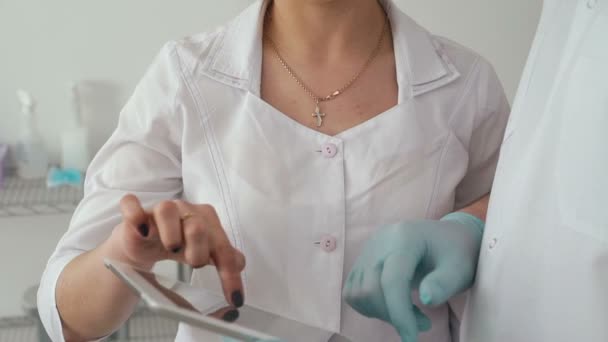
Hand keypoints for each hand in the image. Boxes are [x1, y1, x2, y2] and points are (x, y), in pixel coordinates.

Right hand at [106, 194, 245, 307]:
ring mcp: (158, 209)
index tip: (234, 298)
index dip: (230, 273)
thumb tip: (240, 269)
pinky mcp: (134, 213)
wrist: (142, 241)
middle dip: (199, 249)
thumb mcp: (201, 253)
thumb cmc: (175, 244)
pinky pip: (131, 205)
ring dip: (171, 231)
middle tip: (194, 263)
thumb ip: (223, 260)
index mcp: (206, 220)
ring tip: (172, 247)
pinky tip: (141, 229)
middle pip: (198, 225)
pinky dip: (135, 214)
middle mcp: (185, 210)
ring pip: (167, 210)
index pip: (223, 247)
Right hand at [343, 213, 483, 341]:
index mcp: (405, 237)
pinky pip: (353, 291)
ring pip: (359, 292)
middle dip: (392, 315)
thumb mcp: (460, 269)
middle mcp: (380, 241)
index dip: (399, 312)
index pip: (393, 279)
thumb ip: (444, 284)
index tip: (411, 338)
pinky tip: (394, 304)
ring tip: (411, 312)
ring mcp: (368, 250)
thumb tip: (427, 300)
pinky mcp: (362, 261)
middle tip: (422, 323)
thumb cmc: (456, 254)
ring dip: (381, 312)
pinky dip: (370, 306)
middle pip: (371, 288)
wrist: (446, 238)